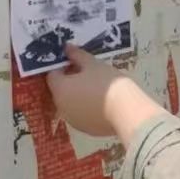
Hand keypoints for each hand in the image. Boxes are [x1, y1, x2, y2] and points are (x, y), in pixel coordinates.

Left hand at [47, 45, 165, 141]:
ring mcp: (73, 121)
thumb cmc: (107, 83)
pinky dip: (87, 108)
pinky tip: (102, 102)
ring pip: (71, 103)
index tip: (76, 61)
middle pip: (61, 90)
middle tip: (88, 72)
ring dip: (78, 95)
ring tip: (97, 87)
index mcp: (59, 89)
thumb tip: (67, 48)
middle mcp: (61, 107)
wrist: (127, 112)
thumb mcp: (93, 64)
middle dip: (70, 81)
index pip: (52, 75)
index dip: (62, 66)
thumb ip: (77, 55)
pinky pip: (82, 114)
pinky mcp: (86, 130)